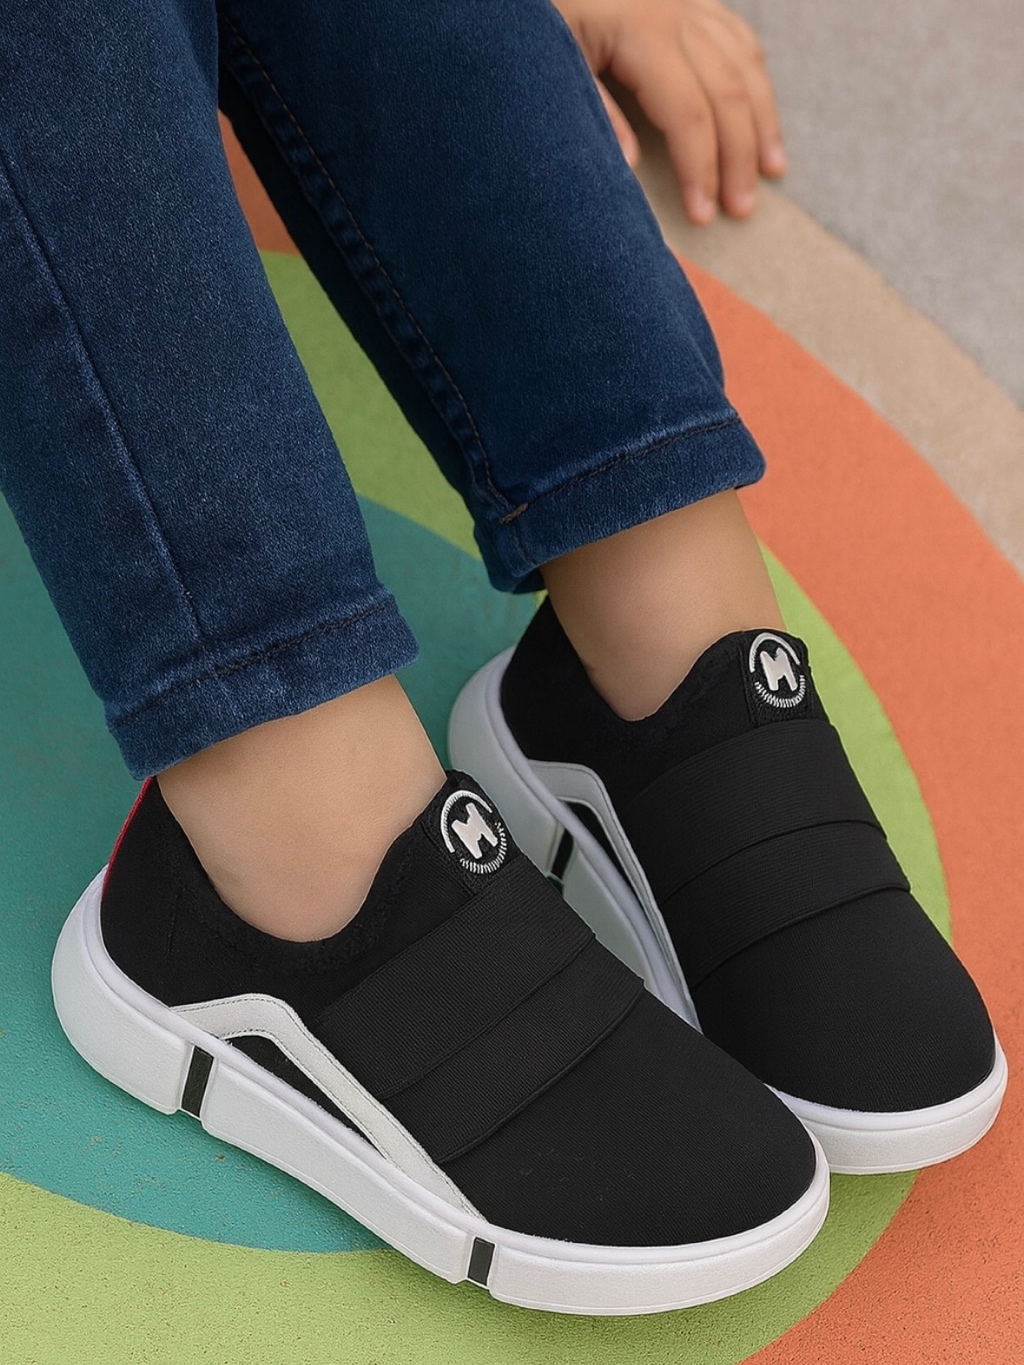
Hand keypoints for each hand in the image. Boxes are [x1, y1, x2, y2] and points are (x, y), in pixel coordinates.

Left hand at [552, 0, 786, 223]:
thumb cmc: (531, 19)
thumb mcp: (549, 63)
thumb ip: (594, 109)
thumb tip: (632, 164)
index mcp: (642, 29)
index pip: (689, 112)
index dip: (701, 169)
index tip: (703, 216)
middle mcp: (675, 10)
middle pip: (728, 91)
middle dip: (739, 156)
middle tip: (741, 209)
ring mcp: (686, 0)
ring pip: (745, 62)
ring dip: (763, 121)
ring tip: (773, 171)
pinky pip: (737, 38)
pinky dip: (754, 78)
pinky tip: (759, 112)